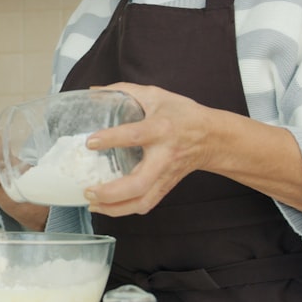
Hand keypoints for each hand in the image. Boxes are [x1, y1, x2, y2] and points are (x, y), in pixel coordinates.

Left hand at [85, 82, 301, 218]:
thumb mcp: (156, 95)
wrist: (212, 137)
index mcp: (161, 129)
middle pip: (139, 183)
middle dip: (111, 192)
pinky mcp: (166, 187)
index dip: (112, 139)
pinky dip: (125, 210)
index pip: (135, 136)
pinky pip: (145, 205)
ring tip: (93, 203)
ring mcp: (165, 175)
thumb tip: (92, 92)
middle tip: (89, 189)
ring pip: (142, 201)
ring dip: (115, 208)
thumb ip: (123, 90)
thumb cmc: (183, 115)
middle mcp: (163, 156)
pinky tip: (107, 207)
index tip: (90, 142)